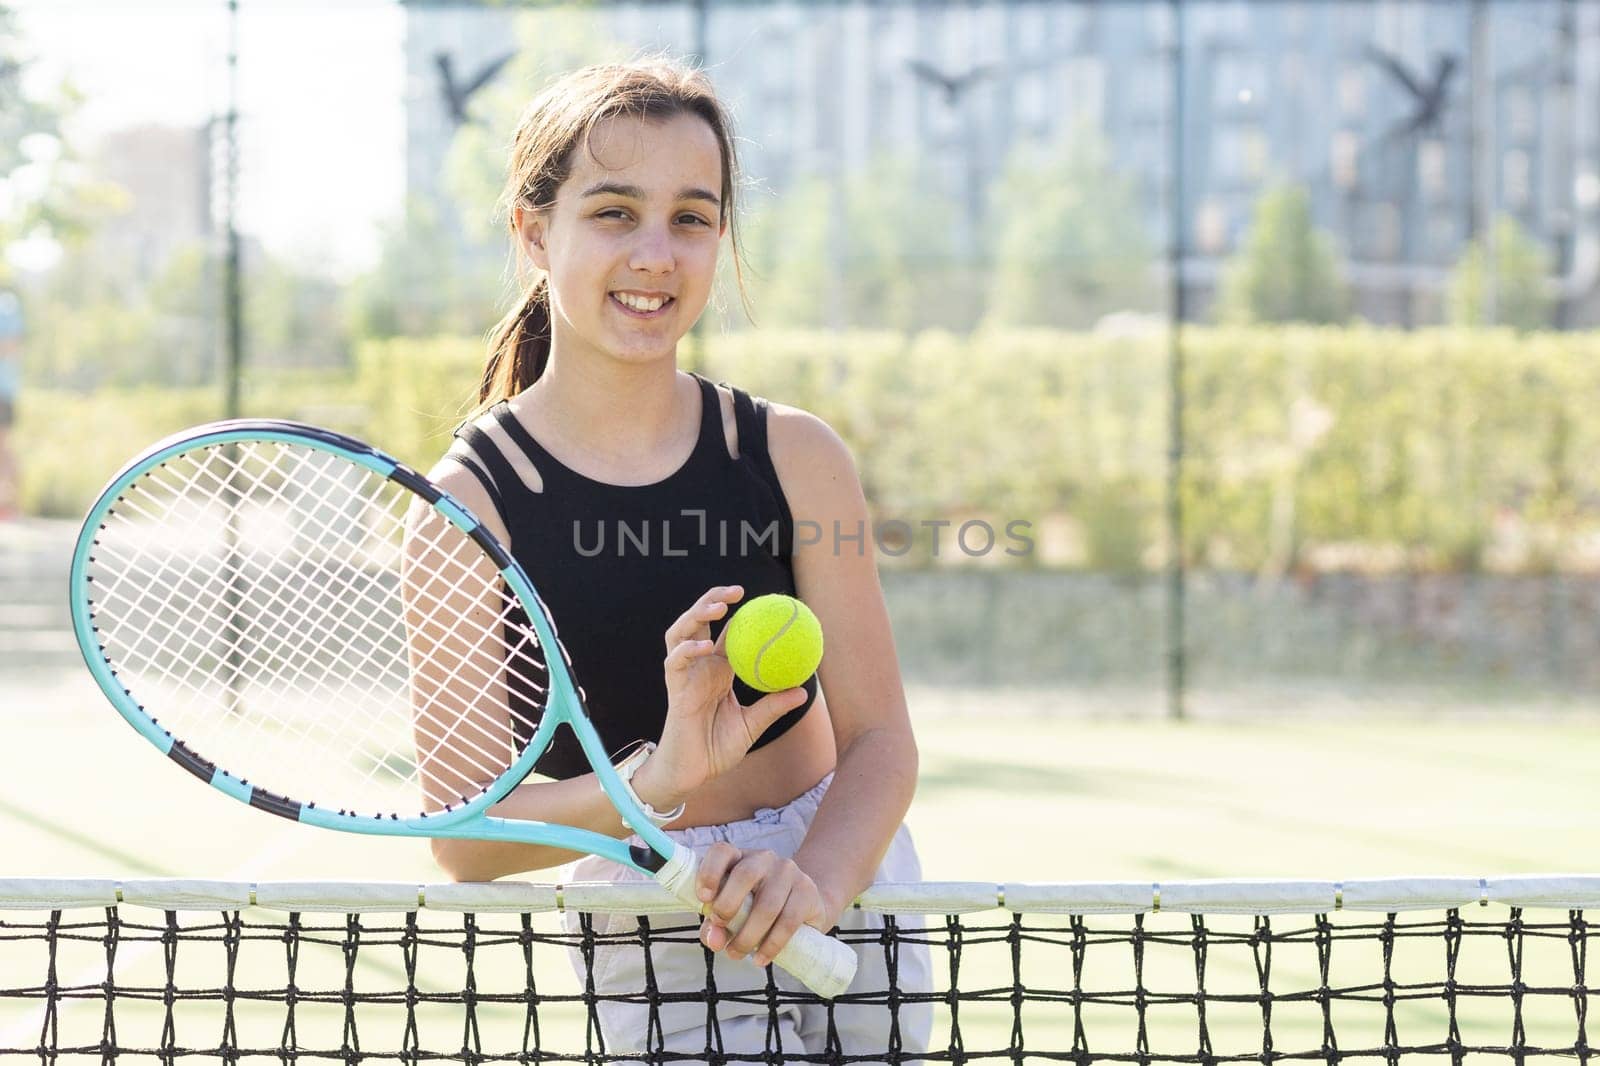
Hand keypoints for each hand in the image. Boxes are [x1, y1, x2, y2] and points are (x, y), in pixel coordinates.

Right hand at [640, 586, 808, 805]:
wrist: (693, 773)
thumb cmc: (717, 749)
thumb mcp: (752, 725)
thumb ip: (773, 706)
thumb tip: (803, 690)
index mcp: (718, 670)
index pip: (727, 632)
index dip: (739, 613)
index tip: (763, 600)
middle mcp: (700, 667)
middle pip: (699, 622)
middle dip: (712, 599)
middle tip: (737, 591)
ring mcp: (684, 675)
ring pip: (681, 632)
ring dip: (695, 615)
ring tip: (717, 607)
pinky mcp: (674, 689)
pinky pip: (675, 662)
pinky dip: (687, 650)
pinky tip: (704, 647)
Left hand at [695, 842, 830, 968]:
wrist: (804, 906)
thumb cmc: (756, 908)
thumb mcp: (731, 913)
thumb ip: (715, 926)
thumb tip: (714, 940)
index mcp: (740, 858)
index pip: (722, 852)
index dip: (709, 872)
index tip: (703, 899)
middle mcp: (764, 859)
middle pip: (745, 875)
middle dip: (727, 906)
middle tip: (720, 931)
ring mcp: (789, 873)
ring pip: (767, 905)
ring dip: (748, 936)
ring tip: (736, 953)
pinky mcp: (807, 893)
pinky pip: (788, 921)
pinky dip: (771, 944)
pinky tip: (760, 958)